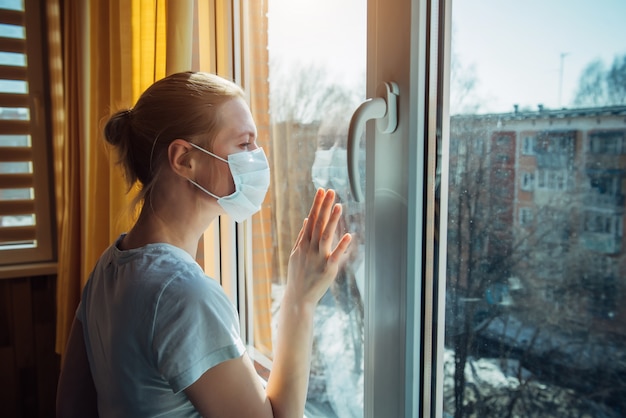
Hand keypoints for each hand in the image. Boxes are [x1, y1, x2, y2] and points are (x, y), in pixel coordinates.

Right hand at [286, 188, 352, 307]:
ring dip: (332, 220)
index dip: (317, 204)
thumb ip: (302, 236)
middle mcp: (310, 248)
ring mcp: (318, 258)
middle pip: (318, 223)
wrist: (298, 297)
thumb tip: (307, 219)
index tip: (322, 191)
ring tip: (339, 205)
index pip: (311, 219)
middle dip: (324, 206)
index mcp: (303, 243)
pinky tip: (349, 235)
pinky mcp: (327, 269)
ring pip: (325, 235)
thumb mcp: (296, 254)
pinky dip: (342, 245)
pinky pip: (335, 255)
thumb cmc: (298, 275)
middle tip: (331, 191)